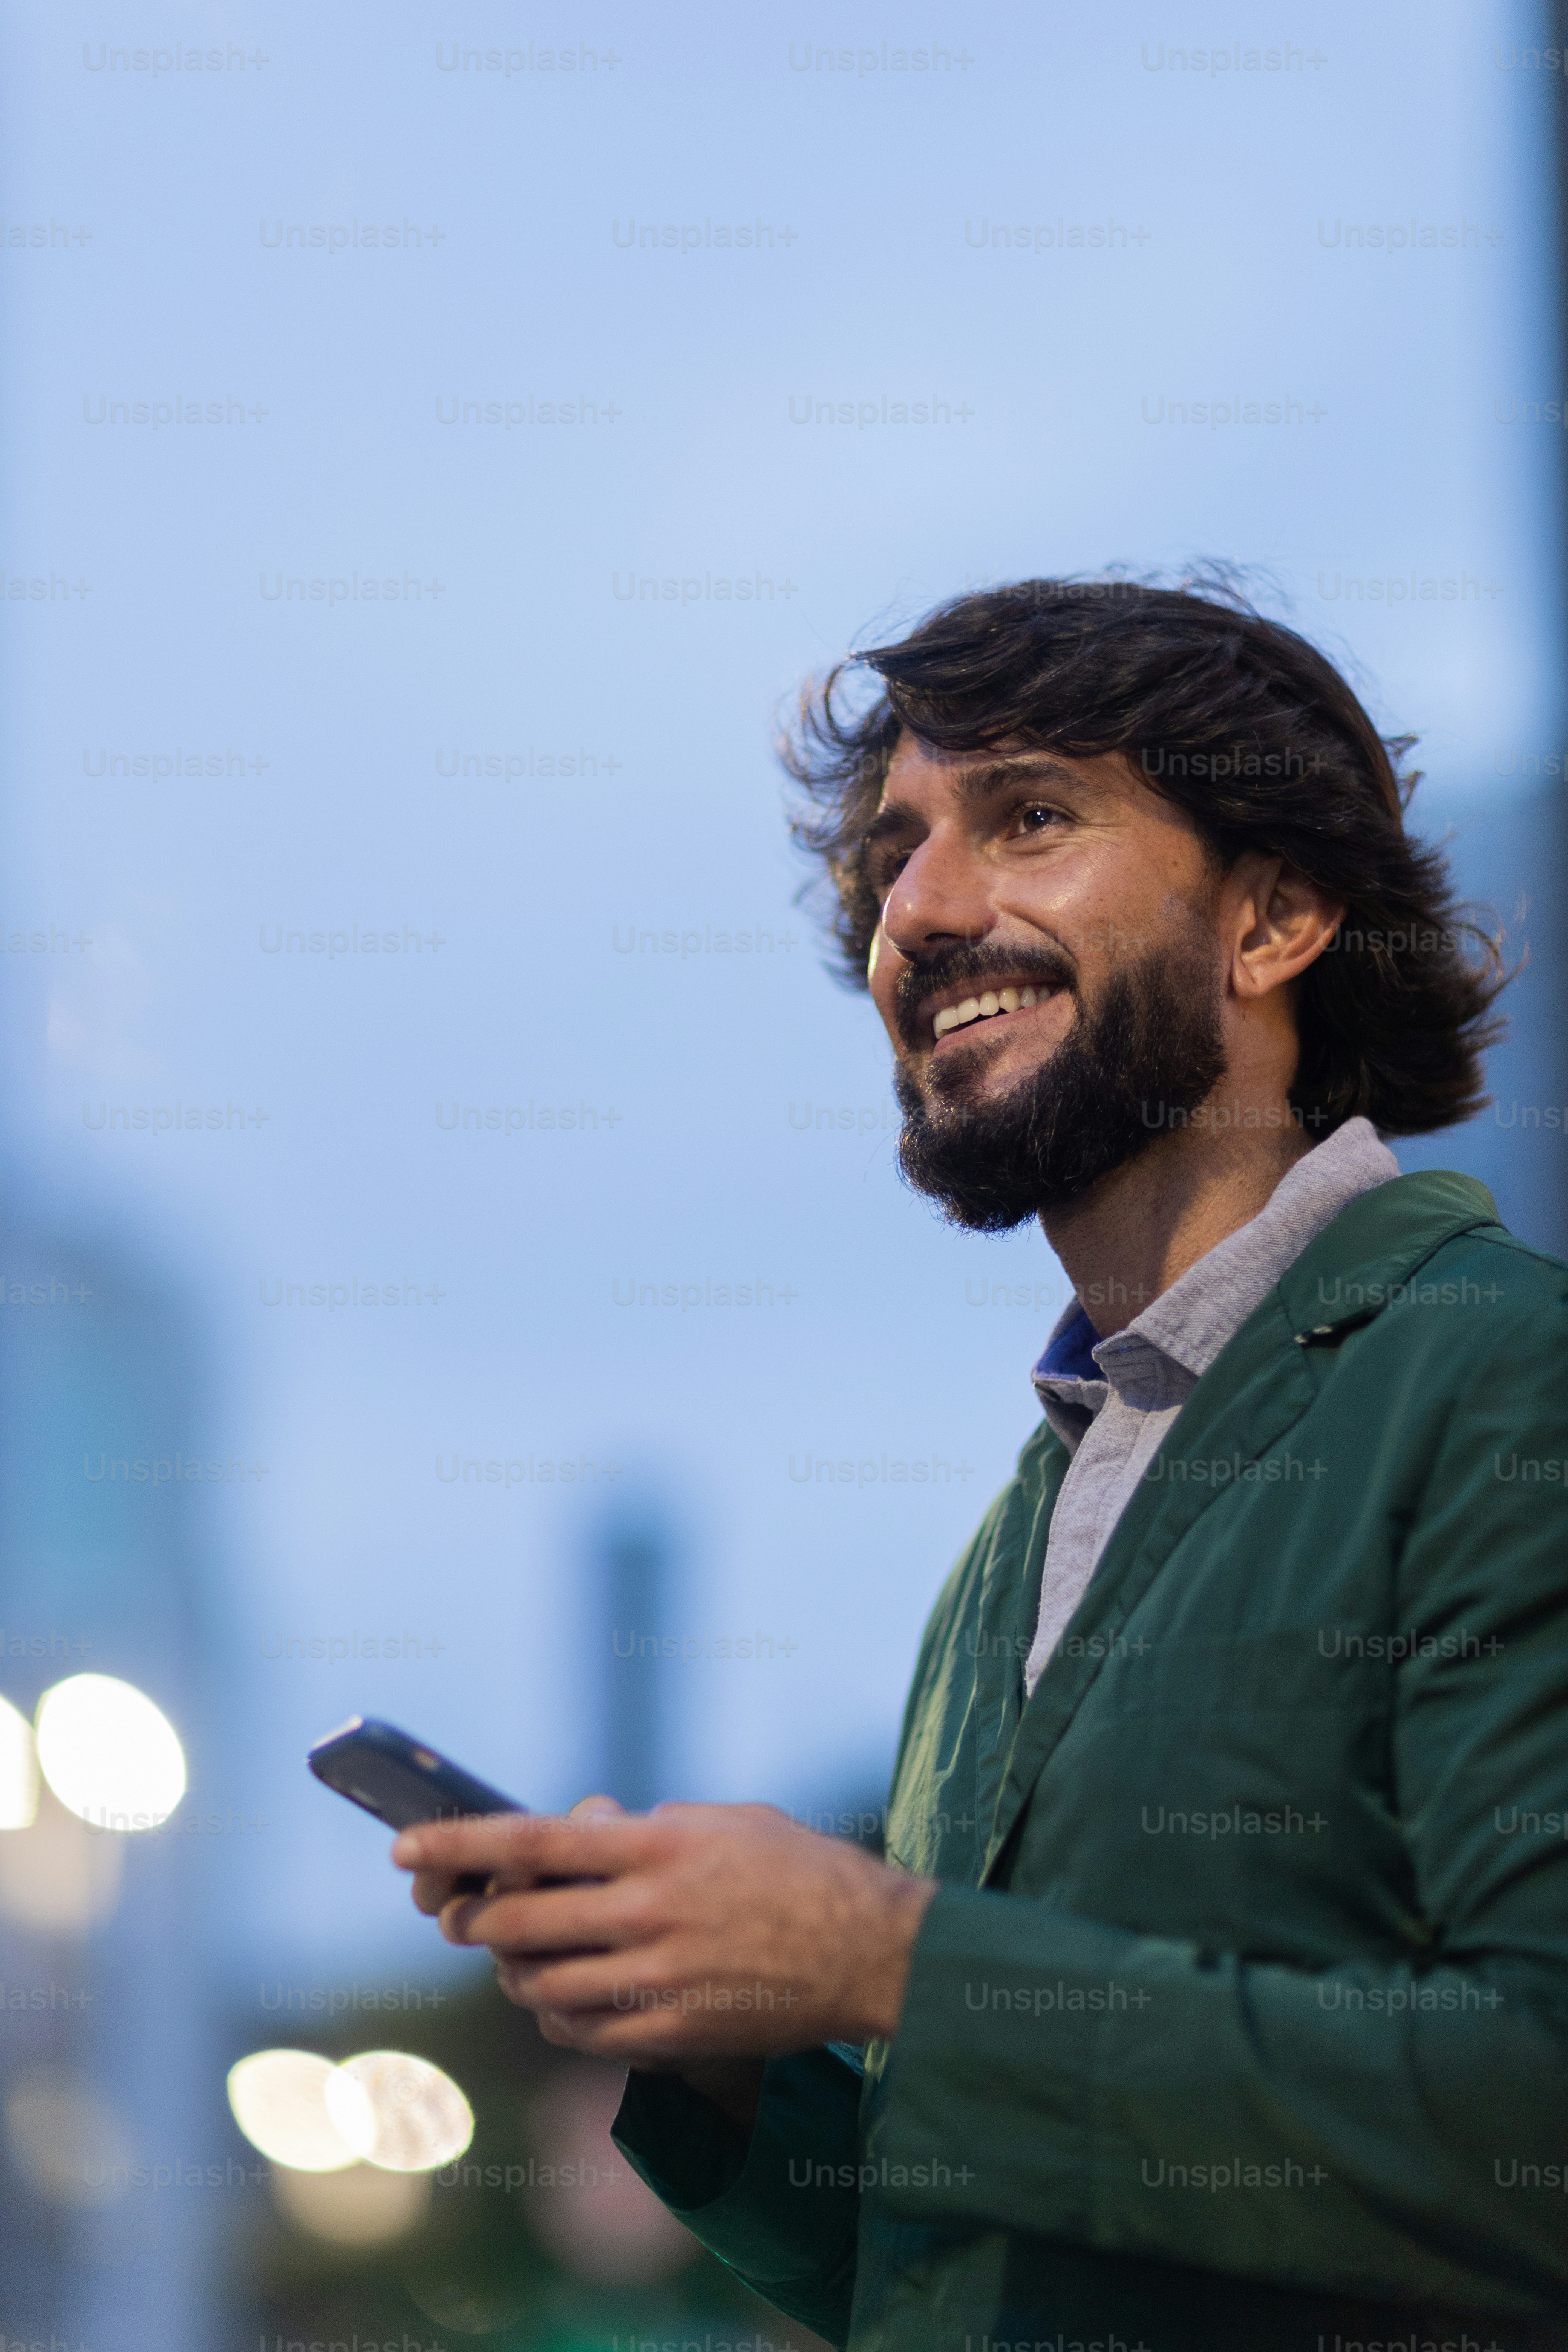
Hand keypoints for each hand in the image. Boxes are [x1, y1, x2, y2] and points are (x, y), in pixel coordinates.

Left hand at [392, 1796, 936, 2063]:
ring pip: (540, 1984)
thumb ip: (650, 1829)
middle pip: (520, 1920)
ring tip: (515, 1958)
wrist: (870, 1948)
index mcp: (657, 1846)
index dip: (457, 1845)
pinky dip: (556, 2018)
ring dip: (512, 1972)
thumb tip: (587, 1836)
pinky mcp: (674, 2032)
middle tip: (461, 1915)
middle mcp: (647, 1910)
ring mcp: (658, 1976)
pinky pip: (582, 2033)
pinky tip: (562, 2003)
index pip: (530, 1843)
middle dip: (474, 1919)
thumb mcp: (724, 1820)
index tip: (403, 1849)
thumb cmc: (801, 1870)